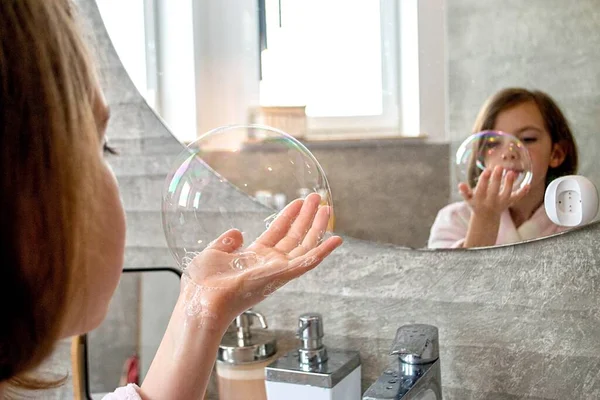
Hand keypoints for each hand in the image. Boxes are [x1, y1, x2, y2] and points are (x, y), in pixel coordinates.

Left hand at [180, 193, 342, 328]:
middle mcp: (269, 264)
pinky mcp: (282, 276)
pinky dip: (323, 251)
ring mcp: (278, 270)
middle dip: (307, 217)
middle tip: (318, 199)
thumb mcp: (213, 254)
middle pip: (295, 236)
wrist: (202, 300)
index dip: (289, 216)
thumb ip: (226, 242)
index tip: (298, 202)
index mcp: (255, 258)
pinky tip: (336, 239)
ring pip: (305, 246)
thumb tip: (237, 232)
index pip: (277, 233)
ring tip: (327, 208)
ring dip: (318, 227)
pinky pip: (308, 262)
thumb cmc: (203, 285)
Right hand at [459, 165, 529, 217]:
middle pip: (494, 190)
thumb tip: (460, 184)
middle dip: (497, 179)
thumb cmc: (476, 204)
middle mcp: (490, 202)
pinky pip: (516, 198)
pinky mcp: (508, 203)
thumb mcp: (469, 199)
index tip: (487, 170)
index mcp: (479, 200)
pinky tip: (528, 185)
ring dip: (510, 183)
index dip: (484, 180)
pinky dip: (523, 192)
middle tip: (499, 167)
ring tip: (511, 172)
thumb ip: (465, 192)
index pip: (481, 189)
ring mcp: (501, 203)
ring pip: (506, 193)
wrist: (486, 218)